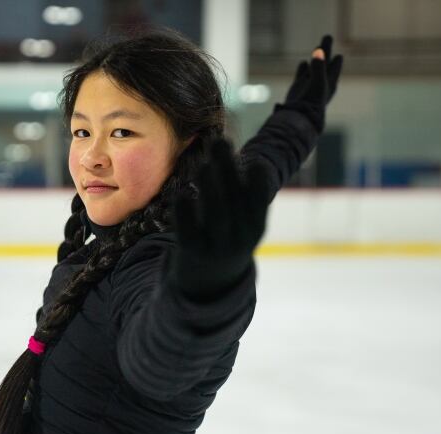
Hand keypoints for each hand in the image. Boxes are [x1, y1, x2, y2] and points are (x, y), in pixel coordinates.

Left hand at [170, 139, 268, 299]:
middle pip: (234, 201)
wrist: (209, 284)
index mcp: (255, 226)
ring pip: (215, 215)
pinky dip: (186, 213)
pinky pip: (189, 232)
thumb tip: (240, 150)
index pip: (258, 202)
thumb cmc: (226, 237)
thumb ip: (242, 191)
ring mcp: (216, 247)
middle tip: (219, 142)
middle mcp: (239, 238)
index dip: (258, 184)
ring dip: (209, 187)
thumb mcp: (242, 220)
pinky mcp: (192, 253)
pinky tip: (181, 194)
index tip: (255, 162)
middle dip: (227, 170)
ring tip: (202, 164)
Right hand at [276, 34, 342, 130]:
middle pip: (325, 62)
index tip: (339, 54)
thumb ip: (318, 66)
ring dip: (316, 57)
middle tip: (327, 37)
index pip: (335, 65)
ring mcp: (309, 84)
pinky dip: (304, 67)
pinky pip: (302, 74)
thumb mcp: (317, 82)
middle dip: (326, 50)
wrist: (298, 117)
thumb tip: (318, 50)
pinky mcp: (298, 87)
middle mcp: (321, 82)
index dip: (336, 59)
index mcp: (329, 81)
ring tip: (318, 48)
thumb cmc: (311, 101)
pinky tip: (303, 62)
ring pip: (314, 67)